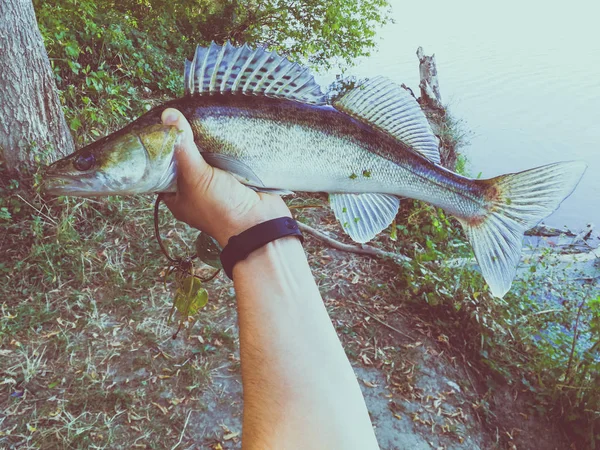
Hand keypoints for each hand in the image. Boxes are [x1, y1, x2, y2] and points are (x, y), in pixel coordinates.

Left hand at [160, 108, 290, 246]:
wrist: (259, 222)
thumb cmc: (221, 207)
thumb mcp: (196, 176)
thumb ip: (183, 147)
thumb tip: (169, 115)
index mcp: (178, 197)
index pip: (162, 170)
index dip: (161, 150)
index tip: (162, 125)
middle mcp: (196, 192)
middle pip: (186, 162)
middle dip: (187, 143)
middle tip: (184, 116)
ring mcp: (217, 186)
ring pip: (208, 159)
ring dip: (208, 144)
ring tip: (202, 116)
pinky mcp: (236, 180)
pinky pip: (228, 160)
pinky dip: (227, 148)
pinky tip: (224, 129)